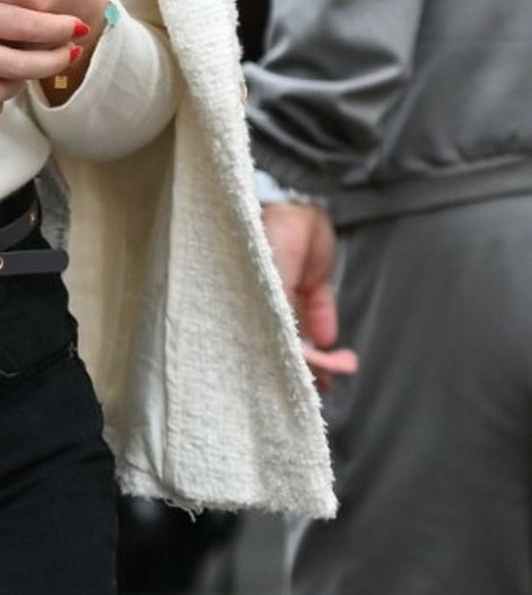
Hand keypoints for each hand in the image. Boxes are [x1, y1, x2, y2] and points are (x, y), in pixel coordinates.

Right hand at [262, 201, 357, 385]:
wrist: (292, 209)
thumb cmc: (266, 249)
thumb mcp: (272, 291)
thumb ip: (285, 325)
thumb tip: (303, 359)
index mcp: (251, 307)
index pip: (267, 346)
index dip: (286, 367)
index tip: (303, 385)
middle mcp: (270, 305)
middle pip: (290, 344)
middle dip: (311, 367)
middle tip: (329, 385)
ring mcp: (293, 293)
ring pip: (308, 332)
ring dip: (325, 353)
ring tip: (344, 368)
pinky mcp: (315, 282)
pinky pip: (322, 309)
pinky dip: (326, 326)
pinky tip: (335, 344)